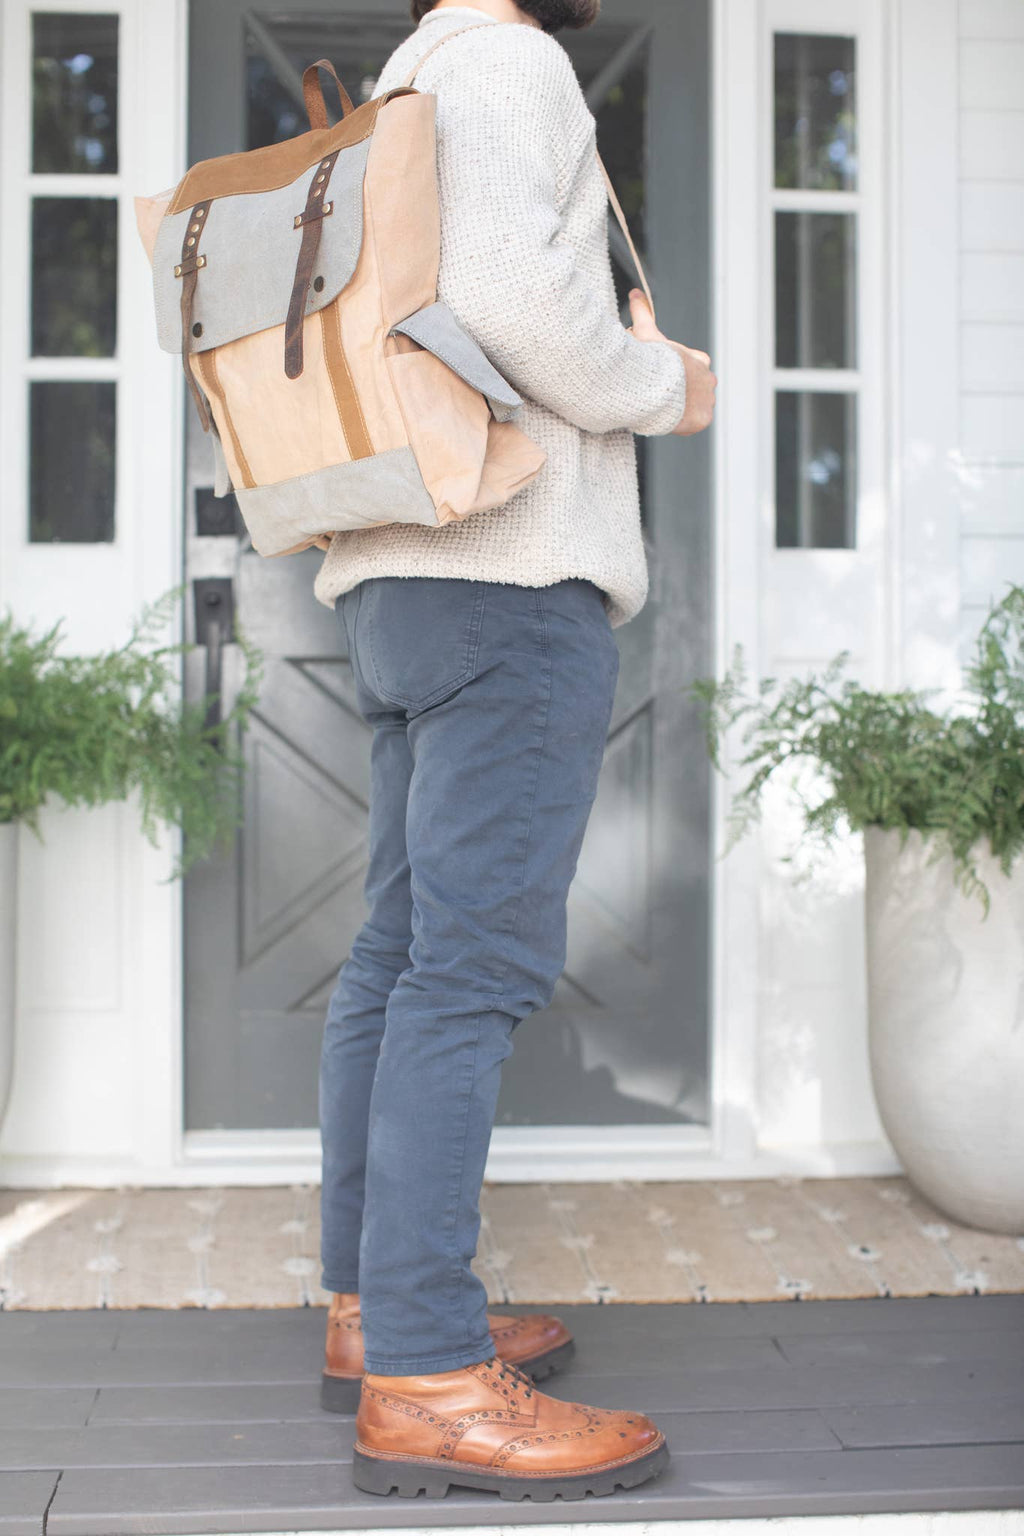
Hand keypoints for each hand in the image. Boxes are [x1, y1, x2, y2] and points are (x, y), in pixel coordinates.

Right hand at [628, 290, 716, 435]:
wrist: (652, 383)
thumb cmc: (648, 358)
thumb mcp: (645, 332)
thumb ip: (643, 313)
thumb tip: (635, 292)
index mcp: (700, 360)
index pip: (694, 367)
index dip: (676, 373)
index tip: (660, 376)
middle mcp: (709, 379)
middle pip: (695, 390)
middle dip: (680, 394)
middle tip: (657, 396)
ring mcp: (708, 400)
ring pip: (695, 407)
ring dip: (681, 410)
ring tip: (661, 409)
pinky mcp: (703, 419)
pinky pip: (694, 423)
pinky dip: (682, 424)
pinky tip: (667, 420)